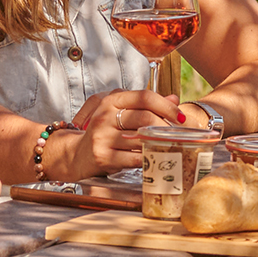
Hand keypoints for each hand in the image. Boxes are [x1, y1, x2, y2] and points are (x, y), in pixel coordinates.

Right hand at [47, 88, 182, 179]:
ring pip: (141, 139)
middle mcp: (105, 116)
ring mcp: (102, 137)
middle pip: (145, 118)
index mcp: (111, 101)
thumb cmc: (103, 132)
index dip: (166, 106)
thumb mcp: (120, 112)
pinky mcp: (103, 157)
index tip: (180, 116)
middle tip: (177, 135)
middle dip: (166, 127)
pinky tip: (153, 158)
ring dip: (159, 144)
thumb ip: (145, 105)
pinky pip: (134, 159)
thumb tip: (174, 98)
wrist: (76, 154)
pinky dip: (147, 159)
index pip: (144, 97)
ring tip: (169, 146)